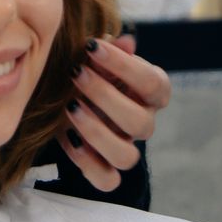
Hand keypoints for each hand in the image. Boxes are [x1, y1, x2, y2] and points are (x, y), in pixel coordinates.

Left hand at [59, 34, 171, 191]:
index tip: (92, 47)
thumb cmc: (89, 69)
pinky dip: (86, 163)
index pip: (153, 83)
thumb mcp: (94, 56)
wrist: (67, 98)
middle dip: (105, 96)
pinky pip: (107, 180)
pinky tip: (67, 138)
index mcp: (150, 92)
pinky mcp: (106, 169)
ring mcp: (125, 148)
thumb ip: (109, 49)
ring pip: (126, 158)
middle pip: (141, 123)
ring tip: (70, 108)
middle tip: (76, 73)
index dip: (124, 65)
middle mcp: (143, 122)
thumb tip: (126, 41)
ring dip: (97, 133)